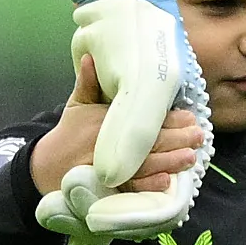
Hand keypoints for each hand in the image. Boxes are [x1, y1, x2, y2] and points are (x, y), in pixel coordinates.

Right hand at [26, 52, 209, 201]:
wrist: (46, 169)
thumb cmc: (67, 135)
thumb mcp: (76, 106)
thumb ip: (87, 82)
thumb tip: (91, 56)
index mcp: (103, 120)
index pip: (141, 116)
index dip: (168, 118)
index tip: (189, 116)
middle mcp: (107, 142)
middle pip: (147, 140)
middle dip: (176, 138)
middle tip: (199, 135)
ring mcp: (108, 166)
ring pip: (143, 164)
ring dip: (169, 161)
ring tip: (190, 157)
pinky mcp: (107, 187)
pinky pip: (130, 188)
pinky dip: (147, 185)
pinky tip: (166, 183)